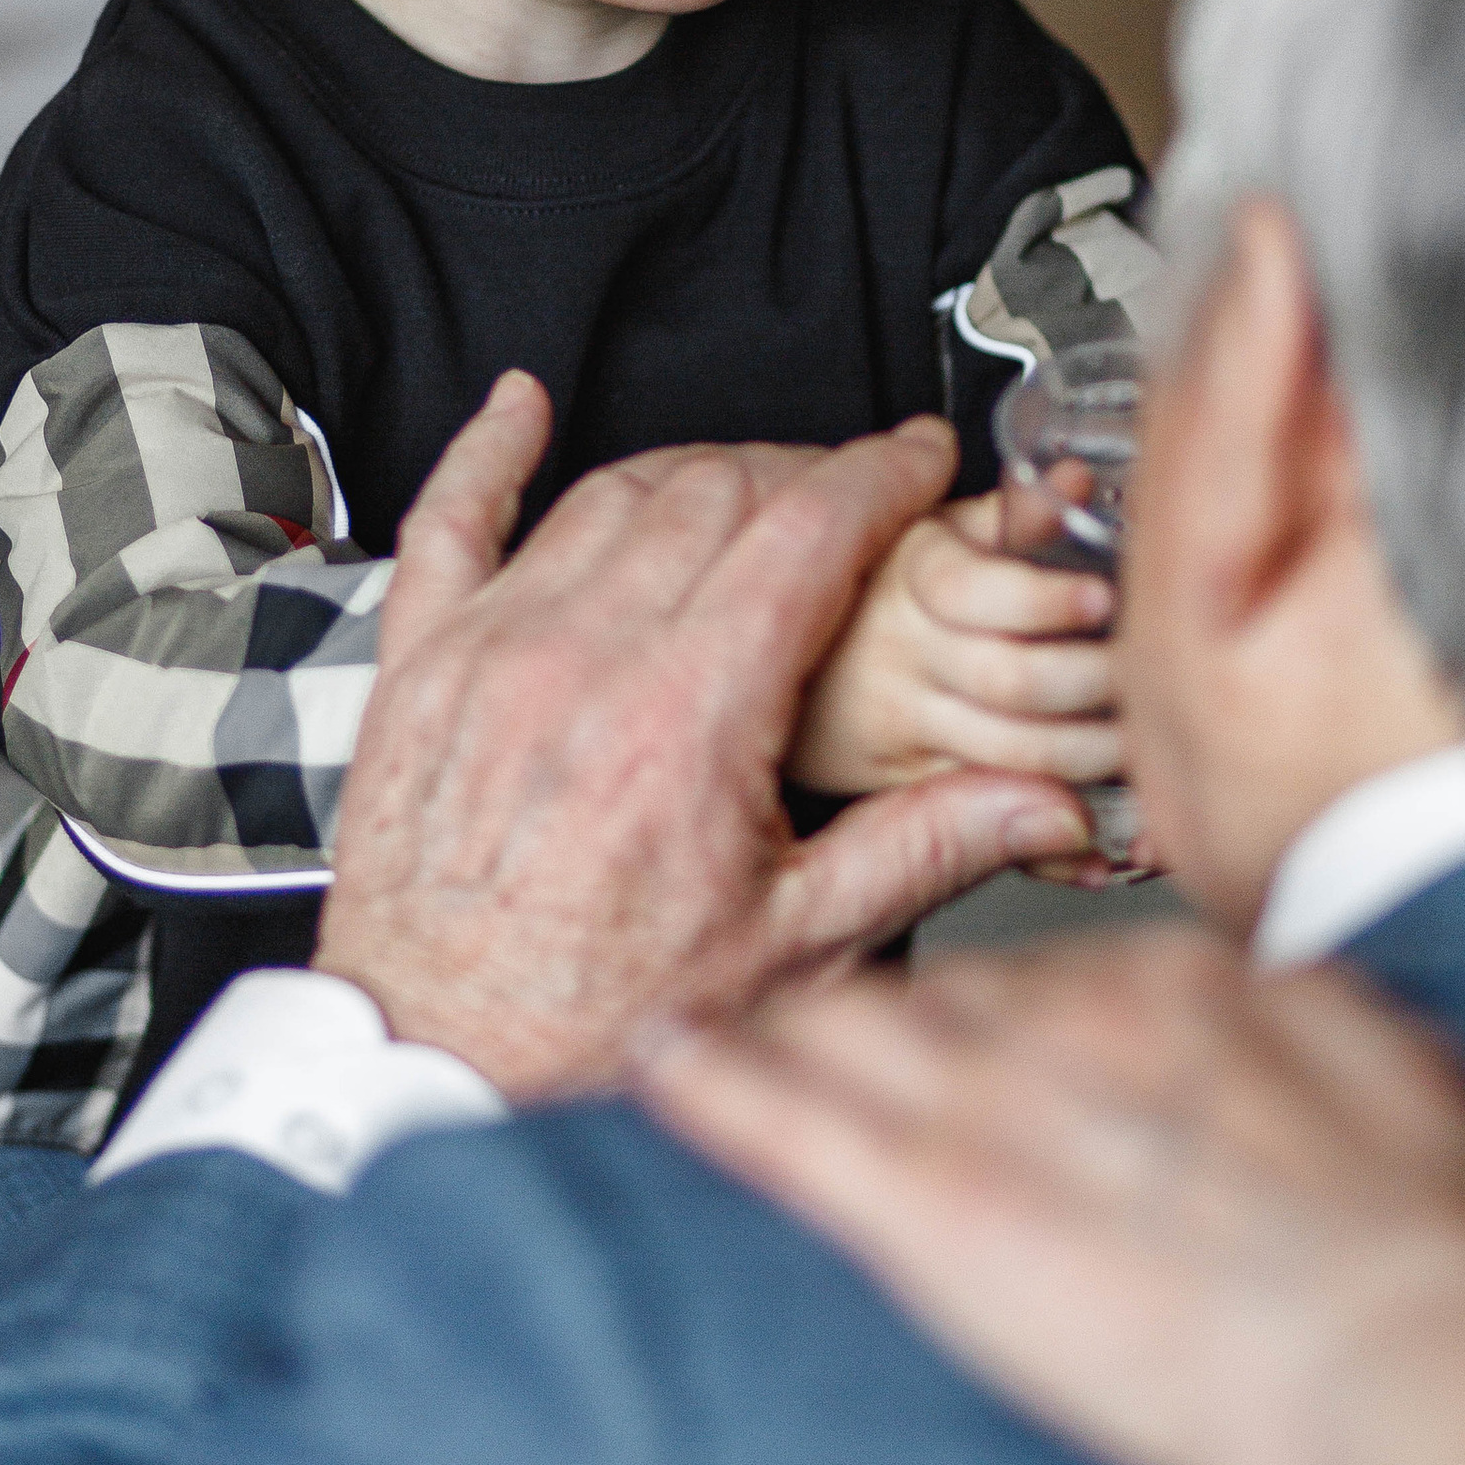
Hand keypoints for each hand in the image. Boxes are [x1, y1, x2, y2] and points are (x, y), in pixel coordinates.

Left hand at [315, 375, 1094, 1099]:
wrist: (438, 1057)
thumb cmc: (598, 1016)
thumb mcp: (790, 947)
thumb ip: (921, 852)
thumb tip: (1044, 802)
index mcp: (687, 717)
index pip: (807, 532)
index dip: (881, 475)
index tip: (921, 457)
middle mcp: (582, 660)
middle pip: (717, 494)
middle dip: (804, 473)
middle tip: (852, 497)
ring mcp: (490, 650)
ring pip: (608, 494)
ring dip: (695, 470)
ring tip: (752, 486)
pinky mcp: (420, 666)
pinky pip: (447, 520)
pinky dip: (485, 449)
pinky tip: (519, 407)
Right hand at [786, 489, 1135, 876]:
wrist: (775, 662)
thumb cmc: (872, 590)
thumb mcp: (929, 531)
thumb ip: (1008, 515)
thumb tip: (1073, 485)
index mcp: (910, 580)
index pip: (977, 590)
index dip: (1048, 598)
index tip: (1104, 597)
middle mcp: (904, 659)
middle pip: (1011, 680)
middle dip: (1099, 681)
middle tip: (1154, 672)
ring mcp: (907, 730)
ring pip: (1015, 756)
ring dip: (1098, 755)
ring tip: (1148, 738)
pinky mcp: (911, 792)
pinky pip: (995, 820)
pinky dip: (1061, 838)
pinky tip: (1107, 831)